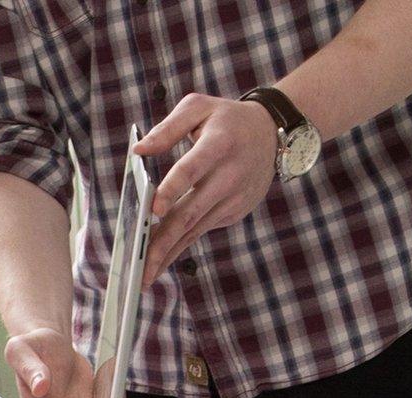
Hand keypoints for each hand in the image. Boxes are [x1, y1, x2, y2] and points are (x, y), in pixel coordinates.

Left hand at [135, 94, 279, 282]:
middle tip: (141, 266)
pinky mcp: (234, 213)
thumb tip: (138, 150)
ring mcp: (233, 199)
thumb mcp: (199, 107)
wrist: (273, 135)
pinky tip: (161, 260)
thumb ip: (168, 128)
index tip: (154, 210)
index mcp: (218, 144)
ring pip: (194, 229)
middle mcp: (228, 176)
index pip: (192, 169)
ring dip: (169, 254)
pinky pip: (201, 230)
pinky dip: (180, 245)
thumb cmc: (226, 119)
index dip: (173, 189)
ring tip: (146, 277)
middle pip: (190, 213)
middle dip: (163, 242)